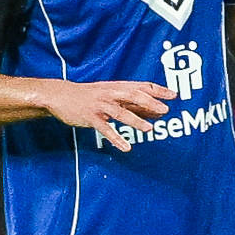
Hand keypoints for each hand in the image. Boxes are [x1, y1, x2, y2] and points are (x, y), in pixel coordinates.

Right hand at [45, 78, 173, 149]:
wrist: (60, 96)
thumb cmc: (90, 96)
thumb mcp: (113, 95)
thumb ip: (134, 103)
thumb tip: (158, 110)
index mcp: (118, 87)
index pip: (142, 86)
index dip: (158, 90)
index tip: (174, 95)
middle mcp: (111, 94)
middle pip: (133, 96)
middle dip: (150, 102)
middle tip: (165, 110)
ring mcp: (100, 105)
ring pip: (120, 112)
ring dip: (135, 120)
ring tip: (149, 129)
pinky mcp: (90, 117)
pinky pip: (105, 129)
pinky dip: (116, 138)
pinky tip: (126, 148)